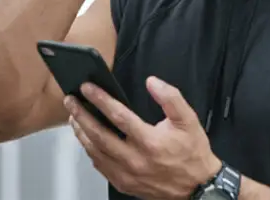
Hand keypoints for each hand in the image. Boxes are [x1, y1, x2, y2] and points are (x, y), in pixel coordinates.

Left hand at [66, 76, 220, 199]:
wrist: (198, 187)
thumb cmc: (192, 153)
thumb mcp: (189, 120)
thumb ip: (171, 98)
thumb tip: (152, 82)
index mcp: (150, 142)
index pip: (118, 116)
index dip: (100, 99)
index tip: (87, 88)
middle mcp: (135, 160)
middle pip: (99, 134)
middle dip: (81, 114)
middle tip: (71, 100)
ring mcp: (127, 174)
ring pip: (95, 152)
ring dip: (81, 133)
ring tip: (74, 117)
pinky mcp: (124, 184)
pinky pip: (100, 166)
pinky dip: (90, 151)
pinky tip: (86, 139)